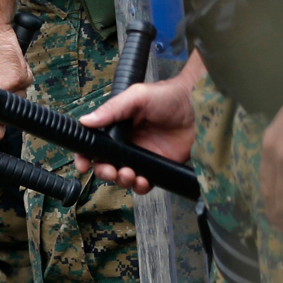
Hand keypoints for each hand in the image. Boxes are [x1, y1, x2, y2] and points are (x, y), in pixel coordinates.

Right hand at [73, 71, 197, 193]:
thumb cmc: (169, 96)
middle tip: (110, 171)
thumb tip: (85, 121)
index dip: (86, 156)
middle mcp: (127, 144)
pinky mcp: (158, 168)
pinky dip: (140, 186)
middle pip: (105, 165)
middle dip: (104, 172)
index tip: (83, 164)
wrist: (199, 106)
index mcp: (117, 127)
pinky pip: (144, 184)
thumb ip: (111, 109)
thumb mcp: (136, 97)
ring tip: (129, 173)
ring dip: (121, 180)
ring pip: (122, 177)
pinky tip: (143, 180)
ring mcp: (142, 157)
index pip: (94, 145)